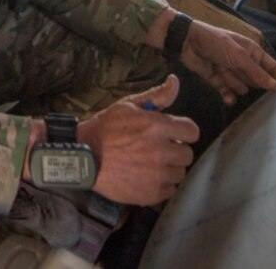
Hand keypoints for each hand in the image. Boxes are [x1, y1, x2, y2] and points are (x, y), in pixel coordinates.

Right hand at [76, 75, 199, 205]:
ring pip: (179, 173)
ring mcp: (157, 175)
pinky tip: (147, 177)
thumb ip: (156, 95)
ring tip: (151, 164)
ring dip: (169, 168)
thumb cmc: (105, 128)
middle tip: (159, 149)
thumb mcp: (128, 106)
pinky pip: (170, 190)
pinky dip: (161, 185)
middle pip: (187, 154)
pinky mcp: (151, 194)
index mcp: (157, 127)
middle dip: (175, 150)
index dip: (184, 131)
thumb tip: (175, 80)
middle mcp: (161, 151)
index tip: (174, 134)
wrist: (83, 157)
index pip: (192, 131)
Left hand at [180, 21, 275, 105]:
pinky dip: (228, 96)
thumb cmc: (217, 43)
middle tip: (242, 76)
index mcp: (253, 52)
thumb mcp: (239, 56)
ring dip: (234, 83)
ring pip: (242, 88)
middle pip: (257, 80)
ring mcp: (232, 73)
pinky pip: (229, 93)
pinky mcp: (219, 81)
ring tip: (223, 71)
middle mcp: (244, 63)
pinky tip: (227, 98)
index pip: (271, 67)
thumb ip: (257, 72)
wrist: (188, 43)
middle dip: (252, 83)